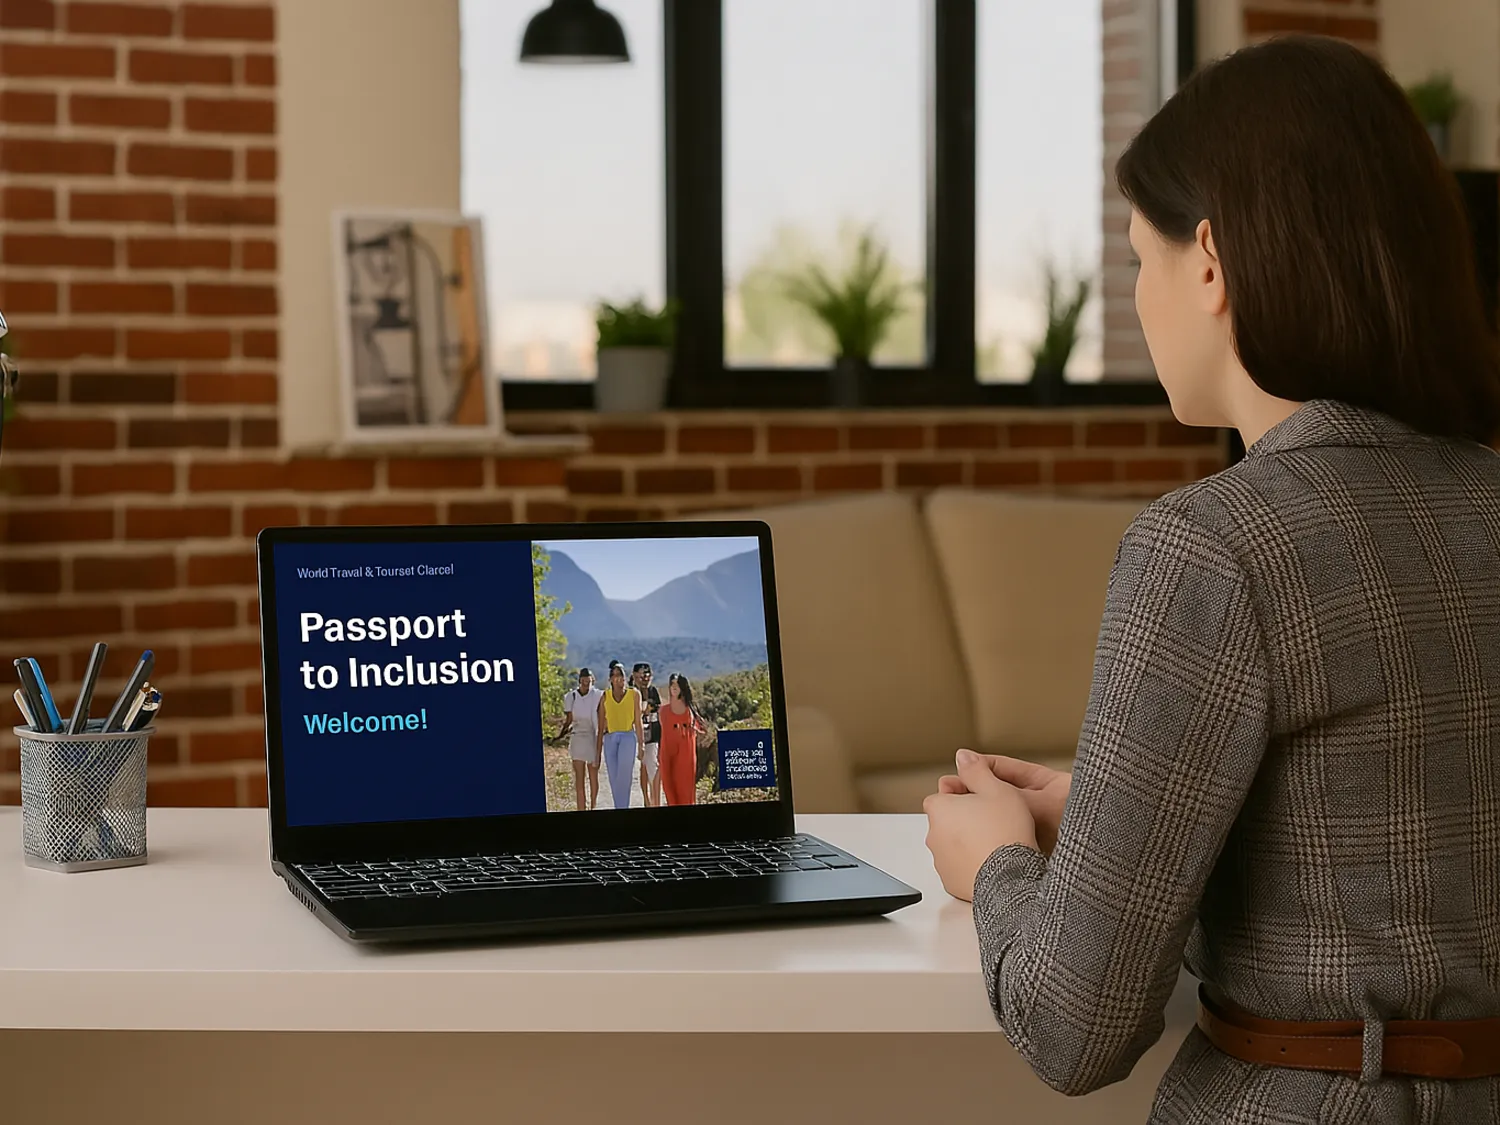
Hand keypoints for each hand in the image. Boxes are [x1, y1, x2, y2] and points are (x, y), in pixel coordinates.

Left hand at [923, 750, 1039, 901]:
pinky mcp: (951, 882)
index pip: (943, 793)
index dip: (963, 792)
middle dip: (964, 817)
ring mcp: (941, 861)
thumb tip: (962, 756)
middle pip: (947, 819)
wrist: (1011, 878)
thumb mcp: (996, 788)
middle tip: (992, 819)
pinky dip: (971, 863)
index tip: (982, 797)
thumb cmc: (1005, 832)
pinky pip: (959, 867)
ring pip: (952, 844)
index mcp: (939, 809)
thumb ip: (976, 770)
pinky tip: (992, 861)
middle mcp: (934, 835)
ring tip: (995, 841)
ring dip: (967, 841)